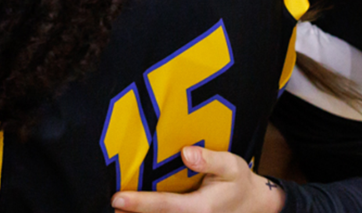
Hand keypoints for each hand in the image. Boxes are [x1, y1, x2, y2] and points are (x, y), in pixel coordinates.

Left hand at [111, 146, 282, 212]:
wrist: (255, 205)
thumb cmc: (240, 183)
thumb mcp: (232, 167)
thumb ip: (209, 160)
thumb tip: (186, 153)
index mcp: (199, 209)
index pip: (162, 206)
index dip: (138, 204)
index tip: (116, 199)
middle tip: (106, 201)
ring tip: (116, 206)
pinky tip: (132, 207)